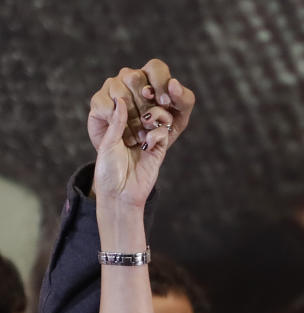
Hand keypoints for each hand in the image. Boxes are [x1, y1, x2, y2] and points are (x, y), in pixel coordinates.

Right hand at [88, 60, 194, 152]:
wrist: (139, 153)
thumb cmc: (161, 131)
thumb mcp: (179, 118)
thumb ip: (184, 100)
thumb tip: (173, 83)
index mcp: (152, 77)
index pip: (156, 67)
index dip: (160, 83)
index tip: (164, 103)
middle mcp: (130, 77)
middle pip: (136, 78)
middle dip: (146, 104)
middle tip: (151, 123)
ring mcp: (112, 86)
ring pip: (120, 93)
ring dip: (133, 118)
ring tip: (140, 135)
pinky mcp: (98, 100)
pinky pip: (106, 106)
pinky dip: (117, 123)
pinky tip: (124, 134)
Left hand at [93, 95, 170, 209]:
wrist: (119, 194)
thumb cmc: (109, 170)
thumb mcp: (108, 142)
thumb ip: (116, 121)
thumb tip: (120, 99)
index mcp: (120, 126)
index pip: (129, 104)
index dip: (131, 96)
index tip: (127, 94)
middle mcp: (136, 130)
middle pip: (147, 106)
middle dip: (145, 103)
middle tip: (141, 105)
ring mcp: (149, 139)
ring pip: (160, 117)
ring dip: (154, 115)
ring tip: (146, 121)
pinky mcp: (158, 150)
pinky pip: (163, 133)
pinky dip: (156, 134)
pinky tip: (147, 143)